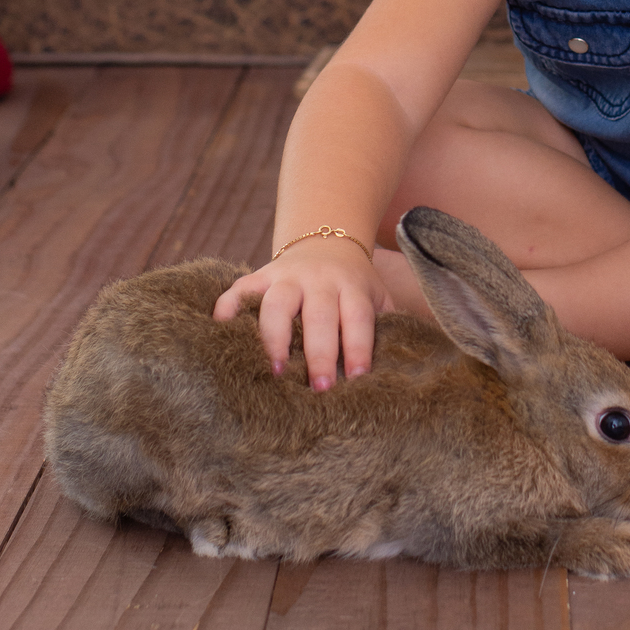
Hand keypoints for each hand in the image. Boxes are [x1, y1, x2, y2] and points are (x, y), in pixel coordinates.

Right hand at [213, 240, 393, 391]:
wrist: (327, 241)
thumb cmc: (355, 286)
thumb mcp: (379, 298)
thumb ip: (390, 327)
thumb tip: (408, 370)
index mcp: (353, 287)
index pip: (358, 317)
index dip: (359, 346)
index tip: (358, 378)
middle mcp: (320, 280)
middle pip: (319, 315)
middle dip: (319, 353)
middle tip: (320, 388)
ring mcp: (287, 277)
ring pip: (277, 303)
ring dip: (275, 336)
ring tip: (275, 370)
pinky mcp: (260, 276)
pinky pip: (239, 289)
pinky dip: (228, 307)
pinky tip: (221, 329)